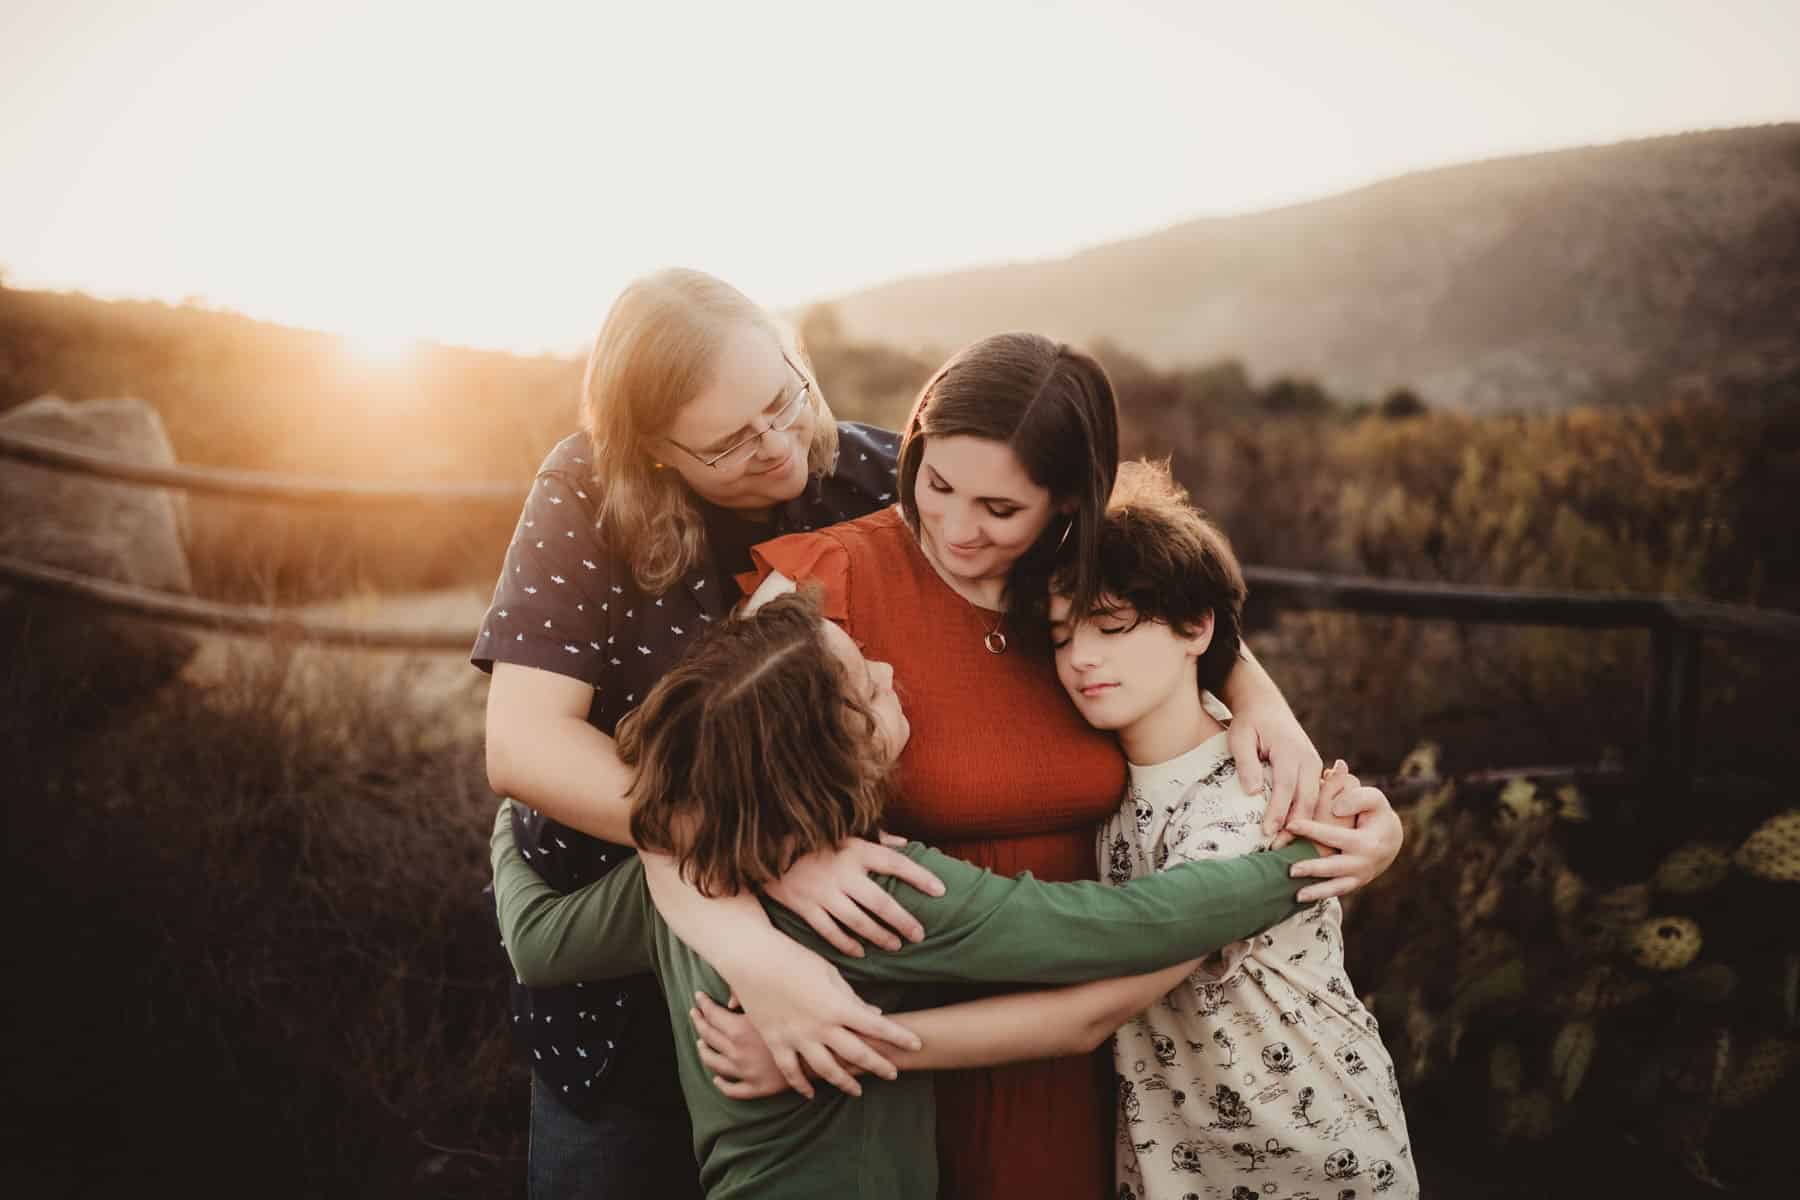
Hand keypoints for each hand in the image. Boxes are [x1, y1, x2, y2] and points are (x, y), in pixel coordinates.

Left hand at [693, 991, 812, 1100]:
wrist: (827, 1049)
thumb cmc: (801, 1016)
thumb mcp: (774, 1001)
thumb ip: (748, 995)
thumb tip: (728, 1002)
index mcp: (741, 1030)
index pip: (711, 1015)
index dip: (703, 1004)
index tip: (698, 997)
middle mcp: (739, 1052)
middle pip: (708, 1037)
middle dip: (699, 1023)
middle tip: (695, 1014)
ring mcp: (747, 1072)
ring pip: (715, 1064)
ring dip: (705, 1052)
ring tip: (701, 1044)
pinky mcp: (758, 1089)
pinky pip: (733, 1090)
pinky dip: (722, 1083)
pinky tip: (718, 1078)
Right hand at [721, 935, 921, 1099]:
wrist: (752, 959)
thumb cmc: (793, 958)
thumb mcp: (828, 972)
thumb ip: (851, 997)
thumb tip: (873, 1015)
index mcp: (837, 1006)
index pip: (877, 1027)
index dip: (899, 1037)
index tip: (916, 1044)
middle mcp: (820, 1027)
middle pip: (857, 1054)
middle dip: (878, 1065)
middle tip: (893, 1073)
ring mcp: (797, 1037)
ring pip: (826, 1069)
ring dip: (845, 1081)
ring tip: (857, 1090)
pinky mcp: (776, 1042)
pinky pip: (791, 1071)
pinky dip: (801, 1085)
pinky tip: (811, 1093)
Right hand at [763, 835, 944, 956]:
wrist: (767, 847)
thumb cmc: (814, 839)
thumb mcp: (847, 833)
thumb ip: (878, 839)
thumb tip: (906, 843)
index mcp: (856, 851)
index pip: (896, 863)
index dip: (920, 876)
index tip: (940, 890)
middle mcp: (842, 873)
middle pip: (881, 902)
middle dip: (903, 921)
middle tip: (920, 935)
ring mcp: (823, 892)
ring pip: (858, 921)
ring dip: (880, 936)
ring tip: (896, 945)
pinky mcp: (805, 906)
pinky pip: (829, 931)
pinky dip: (846, 944)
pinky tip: (861, 952)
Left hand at [1226, 697, 1324, 841]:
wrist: (1265, 704)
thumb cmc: (1248, 722)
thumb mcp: (1239, 737)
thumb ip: (1246, 764)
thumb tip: (1253, 793)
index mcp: (1290, 751)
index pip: (1286, 787)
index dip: (1278, 812)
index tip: (1267, 833)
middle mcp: (1308, 759)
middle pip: (1306, 799)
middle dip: (1294, 827)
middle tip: (1277, 849)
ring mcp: (1314, 764)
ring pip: (1313, 801)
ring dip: (1302, 825)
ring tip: (1285, 847)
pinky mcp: (1313, 770)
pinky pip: (1313, 796)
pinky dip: (1305, 815)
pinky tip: (1294, 832)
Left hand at [1284, 766, 1403, 901]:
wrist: (1390, 838)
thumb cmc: (1376, 813)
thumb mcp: (1374, 799)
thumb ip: (1358, 798)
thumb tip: (1336, 809)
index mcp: (1367, 842)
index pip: (1335, 836)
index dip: (1312, 830)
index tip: (1290, 825)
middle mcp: (1363, 863)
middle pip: (1335, 868)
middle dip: (1313, 869)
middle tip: (1290, 870)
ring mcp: (1360, 876)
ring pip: (1337, 887)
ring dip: (1316, 892)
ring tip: (1296, 895)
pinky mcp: (1355, 883)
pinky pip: (1337, 891)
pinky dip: (1321, 896)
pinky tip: (1300, 898)